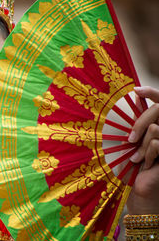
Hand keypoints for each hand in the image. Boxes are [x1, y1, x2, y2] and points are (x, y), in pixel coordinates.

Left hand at [126, 86, 158, 214]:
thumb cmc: (137, 171)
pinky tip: (147, 165)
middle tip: (130, 140)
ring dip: (143, 146)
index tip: (136, 89)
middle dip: (139, 124)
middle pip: (158, 111)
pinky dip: (148, 154)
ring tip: (140, 159)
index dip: (151, 92)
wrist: (145, 196)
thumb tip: (132, 100)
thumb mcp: (136, 146)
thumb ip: (140, 127)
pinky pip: (157, 143)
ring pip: (155, 129)